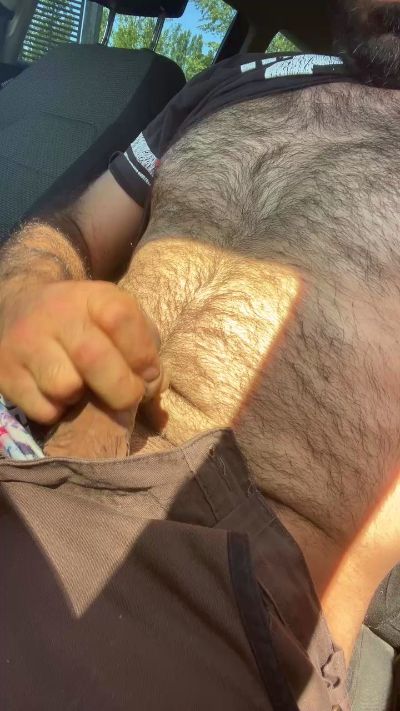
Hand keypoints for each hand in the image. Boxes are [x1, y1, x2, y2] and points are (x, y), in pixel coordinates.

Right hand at [0, 280, 163, 422]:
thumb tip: (156, 388)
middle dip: (121, 389)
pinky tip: (56, 394)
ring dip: (81, 398)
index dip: (142, 354)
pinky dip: (56, 411)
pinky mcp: (4, 372)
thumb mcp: (117, 318)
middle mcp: (55, 314)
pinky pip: (42, 409)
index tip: (148, 373)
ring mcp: (25, 342)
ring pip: (64, 387)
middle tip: (127, 397)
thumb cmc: (85, 322)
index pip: (121, 318)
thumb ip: (146, 349)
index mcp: (91, 296)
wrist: (19, 306)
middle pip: (93, 358)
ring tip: (81, 387)